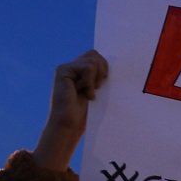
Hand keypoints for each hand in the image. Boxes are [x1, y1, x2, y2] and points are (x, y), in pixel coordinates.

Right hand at [33, 50, 108, 170]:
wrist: (69, 126)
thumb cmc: (85, 115)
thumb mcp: (98, 92)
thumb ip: (101, 77)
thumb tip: (117, 65)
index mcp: (80, 71)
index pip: (97, 57)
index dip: (104, 68)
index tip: (103, 84)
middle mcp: (72, 67)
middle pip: (94, 54)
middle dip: (102, 70)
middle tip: (96, 88)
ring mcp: (66, 68)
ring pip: (93, 61)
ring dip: (95, 79)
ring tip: (88, 93)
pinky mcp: (63, 71)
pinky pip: (87, 67)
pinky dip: (89, 82)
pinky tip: (83, 94)